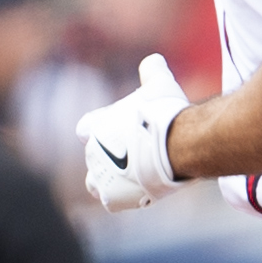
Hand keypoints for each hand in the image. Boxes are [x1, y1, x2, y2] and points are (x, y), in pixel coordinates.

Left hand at [78, 53, 190, 210]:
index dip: (98, 130)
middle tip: (134, 158)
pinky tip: (139, 194)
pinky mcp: (113, 197)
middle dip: (110, 158)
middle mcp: (93, 152)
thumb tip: (153, 60)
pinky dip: (123, 199)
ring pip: (95, 183)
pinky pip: (111, 202)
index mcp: (96, 125)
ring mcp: (101, 177)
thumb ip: (153, 71)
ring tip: (131, 180)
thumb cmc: (166, 113)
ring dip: (109, 181)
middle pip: (94, 158)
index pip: (85, 128)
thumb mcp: (160, 84)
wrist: (176, 144)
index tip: (115, 132)